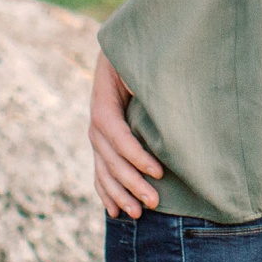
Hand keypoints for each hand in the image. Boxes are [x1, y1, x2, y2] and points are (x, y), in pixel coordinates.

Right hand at [88, 53, 162, 218]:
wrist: (123, 48)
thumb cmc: (140, 56)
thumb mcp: (142, 64)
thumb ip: (148, 82)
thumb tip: (165, 99)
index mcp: (104, 100)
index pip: (116, 133)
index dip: (136, 154)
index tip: (159, 171)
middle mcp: (96, 119)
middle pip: (109, 157)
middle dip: (131, 182)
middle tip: (154, 202)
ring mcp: (97, 133)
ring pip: (104, 169)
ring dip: (119, 193)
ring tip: (137, 213)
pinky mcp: (103, 142)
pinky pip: (100, 170)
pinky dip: (106, 191)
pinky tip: (114, 211)